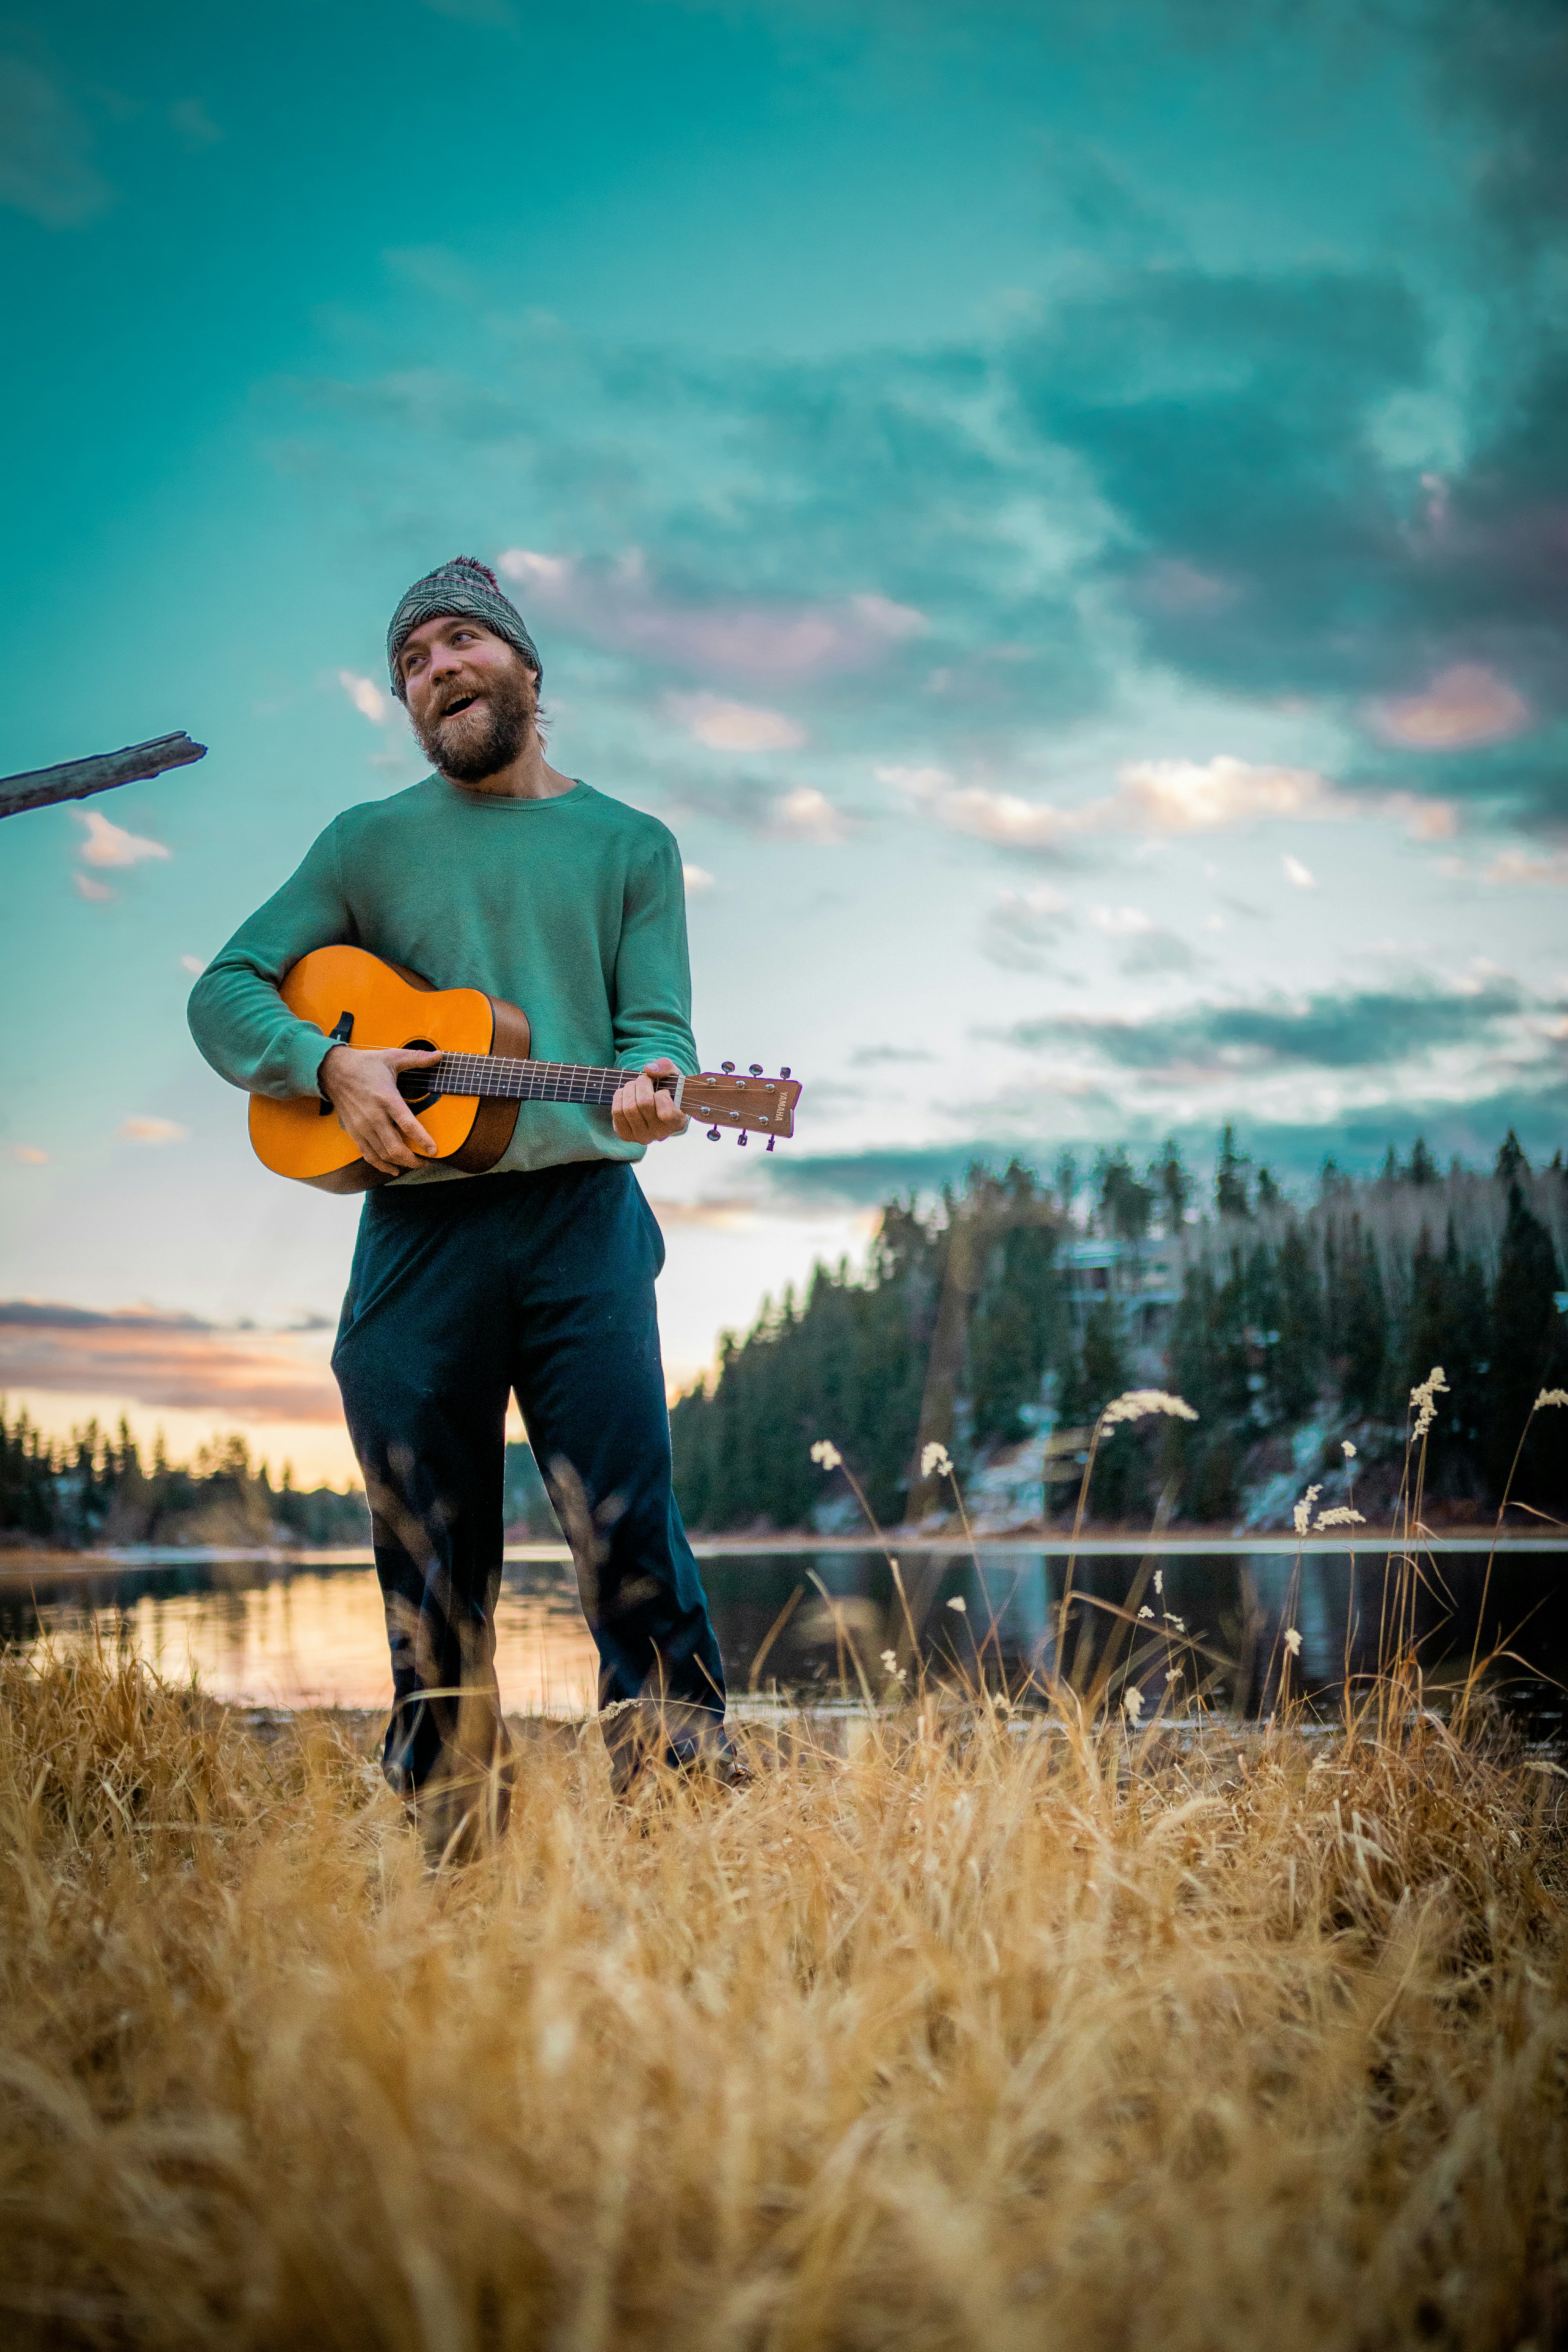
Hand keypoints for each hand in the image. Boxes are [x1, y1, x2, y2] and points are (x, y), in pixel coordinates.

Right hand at [319, 1044, 440, 1175]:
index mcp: (386, 1098)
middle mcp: (374, 1116)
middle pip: (395, 1147)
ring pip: (383, 1155)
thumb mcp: (391, 1057)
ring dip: (401, 1164)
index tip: (435, 1151)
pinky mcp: (354, 1133)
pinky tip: (394, 1169)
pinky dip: (382, 1166)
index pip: (407, 1124)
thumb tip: (440, 1055)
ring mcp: (363, 1127)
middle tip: (428, 1162)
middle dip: (414, 1160)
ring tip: (416, 1165)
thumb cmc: (365, 1064)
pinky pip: (369, 1155)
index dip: (422, 1140)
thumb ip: (417, 1058)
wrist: (333, 1071)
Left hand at [612, 1057, 687, 1144]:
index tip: (663, 1090)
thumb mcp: (672, 1074)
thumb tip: (649, 1069)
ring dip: (630, 1088)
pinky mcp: (626, 1135)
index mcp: (677, 1123)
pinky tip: (627, 1094)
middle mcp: (660, 1134)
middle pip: (644, 1104)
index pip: (666, 1113)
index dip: (661, 1095)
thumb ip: (666, 1066)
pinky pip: (617, 1112)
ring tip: (635, 1085)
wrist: (654, 1103)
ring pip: (629, 1107)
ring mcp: (642, 1137)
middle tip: (645, 1079)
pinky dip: (619, 1096)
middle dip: (642, 1083)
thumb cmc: (667, 1088)